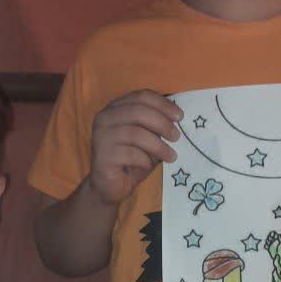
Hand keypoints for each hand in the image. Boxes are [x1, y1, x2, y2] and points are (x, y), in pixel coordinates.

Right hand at [89, 90, 181, 204]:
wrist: (109, 185)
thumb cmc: (130, 159)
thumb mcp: (146, 137)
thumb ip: (155, 124)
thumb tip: (176, 117)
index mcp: (115, 108)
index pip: (141, 96)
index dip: (163, 104)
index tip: (180, 117)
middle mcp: (104, 118)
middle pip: (138, 111)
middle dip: (162, 123)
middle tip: (176, 137)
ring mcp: (101, 136)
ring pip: (135, 133)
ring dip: (158, 146)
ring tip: (171, 156)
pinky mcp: (102, 155)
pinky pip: (130, 154)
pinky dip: (145, 160)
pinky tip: (148, 166)